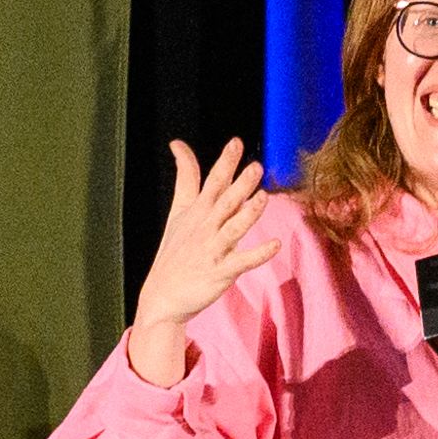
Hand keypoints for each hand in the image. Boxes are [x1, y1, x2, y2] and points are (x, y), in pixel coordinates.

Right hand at [124, 140, 278, 386]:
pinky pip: (242, 261)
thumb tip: (179, 145)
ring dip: (248, 213)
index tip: (236, 143)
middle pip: (224, 202)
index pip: (210, 181)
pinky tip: (275, 245)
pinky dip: (258, 254)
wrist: (162, 295)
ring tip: (264, 198)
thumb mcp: (177, 211)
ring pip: (233, 228)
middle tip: (256, 167)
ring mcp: (212, 249)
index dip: (224, 162)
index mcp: (196, 211)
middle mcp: (204, 227)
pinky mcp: (220, 272)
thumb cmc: (174, 251)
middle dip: (239, 184)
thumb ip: (185, 178)